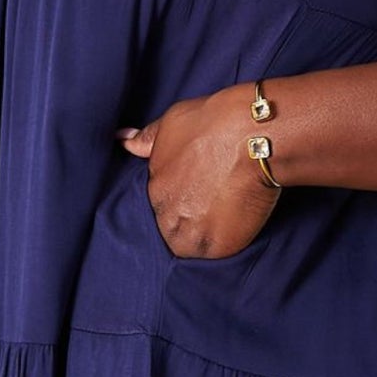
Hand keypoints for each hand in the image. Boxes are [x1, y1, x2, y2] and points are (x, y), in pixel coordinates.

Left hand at [116, 83, 279, 258]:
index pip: (161, 203)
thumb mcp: (173, 123)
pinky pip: (217, 253)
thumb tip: (123, 139)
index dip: (182, 197)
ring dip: (205, 234)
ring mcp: (191, 233)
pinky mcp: (217, 247)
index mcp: (154, 187)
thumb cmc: (214, 124)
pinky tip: (237, 220)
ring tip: (226, 214)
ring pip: (192, 244)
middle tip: (214, 203)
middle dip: (190, 219)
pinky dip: (227, 240)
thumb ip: (148, 139)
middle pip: (173, 227)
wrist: (254, 136)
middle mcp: (166, 214)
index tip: (199, 189)